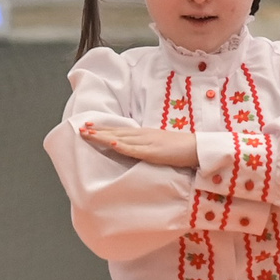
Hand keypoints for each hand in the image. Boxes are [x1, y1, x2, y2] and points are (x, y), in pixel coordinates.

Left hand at [80, 122, 198, 166]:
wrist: (198, 149)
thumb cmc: (180, 149)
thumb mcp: (159, 146)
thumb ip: (146, 146)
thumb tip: (134, 150)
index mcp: (145, 134)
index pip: (120, 131)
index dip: (103, 129)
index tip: (89, 127)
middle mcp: (143, 135)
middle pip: (116, 132)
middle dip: (98, 131)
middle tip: (81, 128)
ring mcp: (147, 142)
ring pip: (120, 139)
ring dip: (103, 136)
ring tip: (88, 134)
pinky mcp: (153, 152)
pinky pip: (134, 149)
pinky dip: (121, 146)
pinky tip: (110, 144)